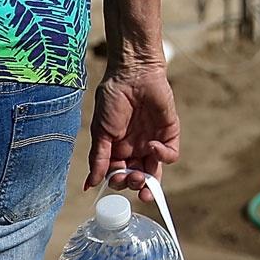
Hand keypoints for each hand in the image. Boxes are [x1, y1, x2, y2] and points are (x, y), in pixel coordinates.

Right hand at [86, 63, 179, 200]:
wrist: (132, 75)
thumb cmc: (112, 99)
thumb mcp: (100, 132)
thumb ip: (98, 159)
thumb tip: (89, 184)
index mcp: (117, 150)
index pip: (119, 175)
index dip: (118, 182)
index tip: (114, 180)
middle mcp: (135, 149)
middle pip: (137, 177)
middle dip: (133, 184)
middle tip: (129, 179)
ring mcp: (153, 143)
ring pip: (154, 172)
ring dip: (149, 181)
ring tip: (141, 178)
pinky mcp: (169, 134)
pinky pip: (170, 155)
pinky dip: (163, 156)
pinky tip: (152, 147)